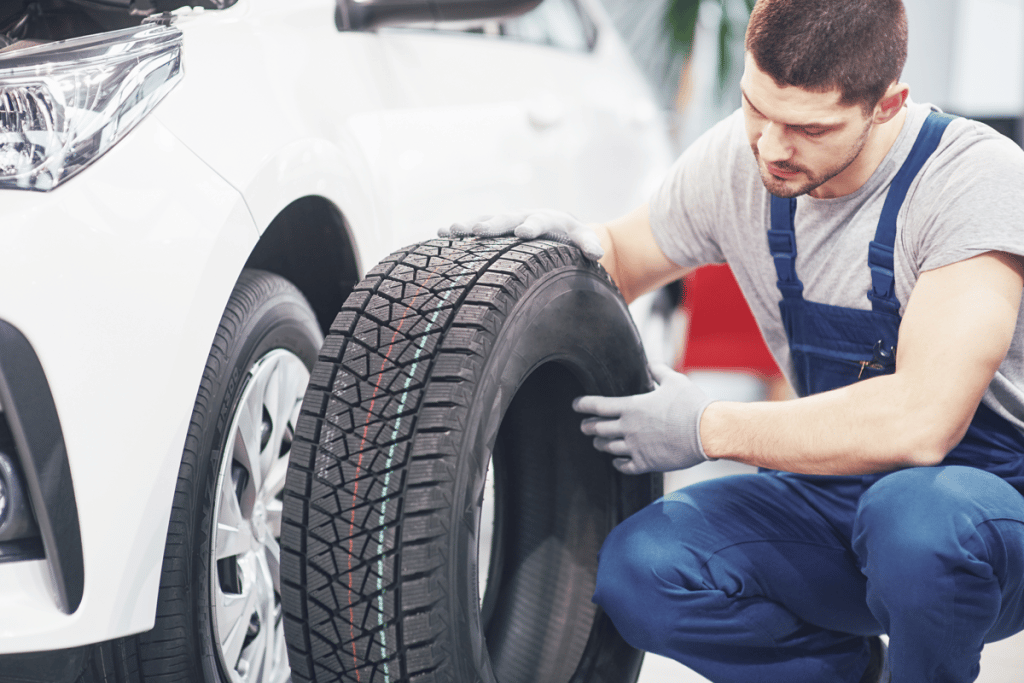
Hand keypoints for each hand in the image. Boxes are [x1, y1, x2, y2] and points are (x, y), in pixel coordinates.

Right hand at [438, 209, 603, 259]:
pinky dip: (458, 231)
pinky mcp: (492, 227)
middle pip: (505, 220)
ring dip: (468, 226)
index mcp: (544, 219)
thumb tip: (598, 253)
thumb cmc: (568, 235)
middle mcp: (520, 217)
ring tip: (450, 231)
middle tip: (477, 232)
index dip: (531, 227)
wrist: (553, 223)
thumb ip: (588, 243)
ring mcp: (504, 221)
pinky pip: (473, 227)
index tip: (523, 233)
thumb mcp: (581, 238)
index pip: (538, 222)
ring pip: (485, 221)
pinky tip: (439, 234)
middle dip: (492, 226)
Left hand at [572, 364, 713, 474]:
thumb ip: (659, 372)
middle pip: (598, 429)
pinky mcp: (647, 463)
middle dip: (588, 427)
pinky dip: (618, 463)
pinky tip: (617, 462)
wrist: (707, 431)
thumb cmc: (691, 404)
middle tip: (584, 426)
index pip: (598, 406)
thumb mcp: (674, 381)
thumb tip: (651, 365)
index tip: (575, 405)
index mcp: (632, 407)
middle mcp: (629, 428)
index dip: (583, 404)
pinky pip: (625, 466)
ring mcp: (636, 447)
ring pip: (608, 448)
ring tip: (598, 443)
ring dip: (601, 445)